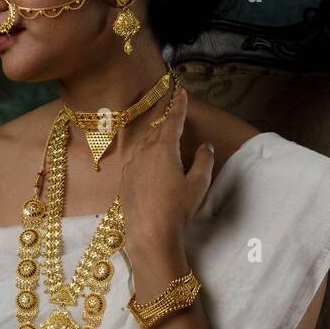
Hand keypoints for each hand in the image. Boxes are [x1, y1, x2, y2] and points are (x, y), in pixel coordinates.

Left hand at [119, 86, 214, 262]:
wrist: (149, 235)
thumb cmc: (177, 209)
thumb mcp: (198, 184)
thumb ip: (204, 160)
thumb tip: (205, 147)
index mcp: (163, 148)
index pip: (173, 120)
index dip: (179, 106)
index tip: (182, 93)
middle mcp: (144, 152)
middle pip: (157, 131)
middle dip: (168, 124)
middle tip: (176, 119)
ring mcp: (131, 167)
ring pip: (144, 144)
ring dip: (155, 139)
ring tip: (164, 141)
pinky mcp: (124, 181)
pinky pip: (136, 160)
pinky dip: (145, 155)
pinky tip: (150, 164)